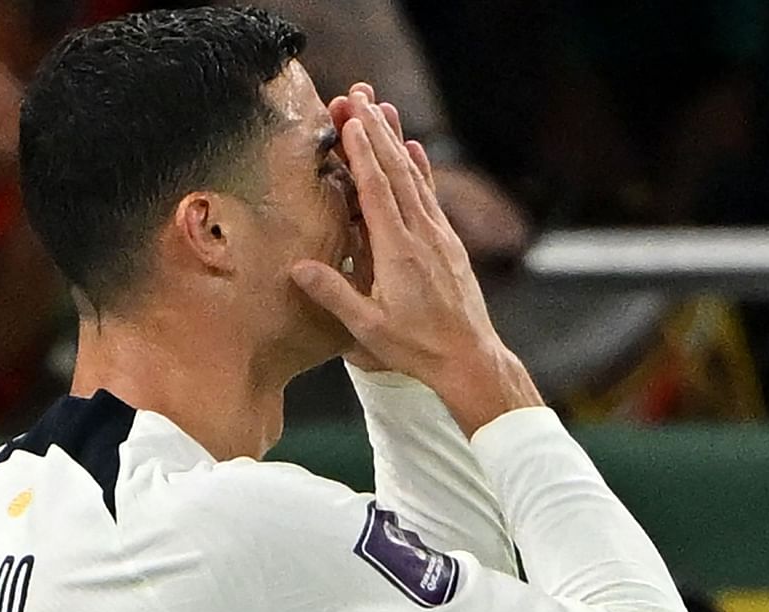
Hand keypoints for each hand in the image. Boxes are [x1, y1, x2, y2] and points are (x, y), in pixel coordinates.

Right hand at [297, 87, 541, 433]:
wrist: (470, 358)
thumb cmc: (416, 347)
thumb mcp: (367, 328)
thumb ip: (334, 294)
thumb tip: (298, 267)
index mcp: (399, 252)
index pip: (377, 190)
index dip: (362, 153)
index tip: (349, 120)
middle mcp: (422, 235)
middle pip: (397, 172)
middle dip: (375, 132)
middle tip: (359, 96)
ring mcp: (439, 235)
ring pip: (415, 178)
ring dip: (396, 140)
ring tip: (382, 108)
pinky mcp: (448, 243)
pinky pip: (431, 196)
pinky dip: (420, 168)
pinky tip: (415, 150)